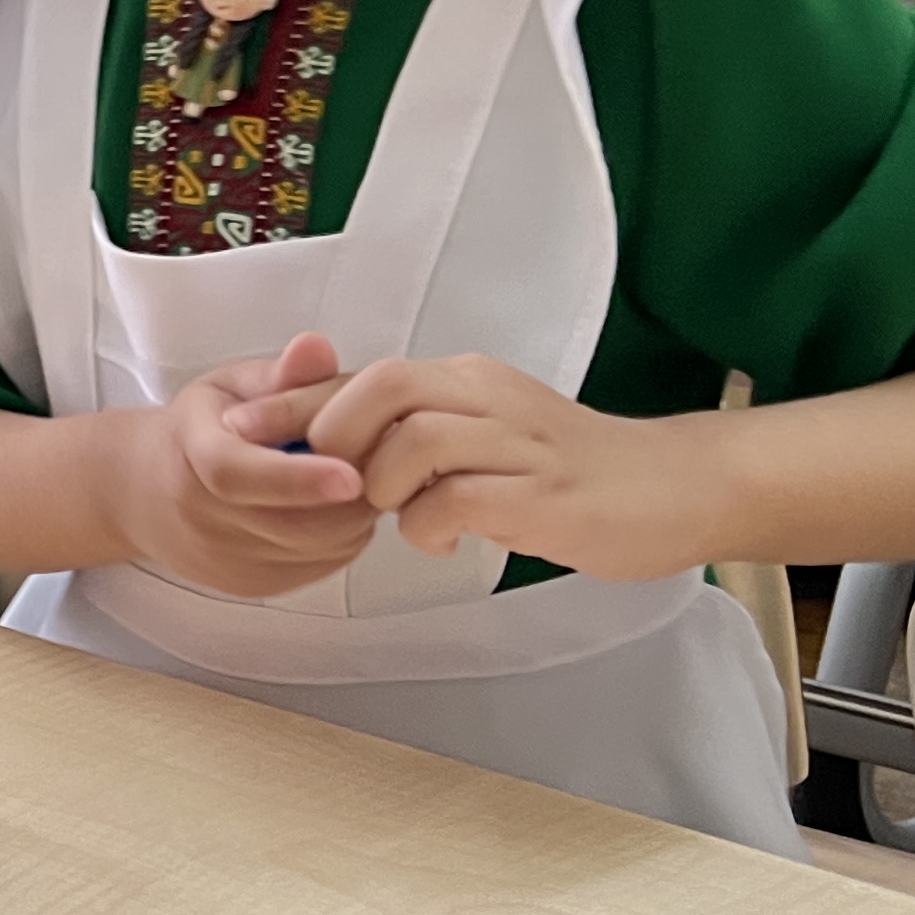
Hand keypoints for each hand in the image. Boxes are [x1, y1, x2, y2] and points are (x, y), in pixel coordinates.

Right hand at [106, 330, 378, 597]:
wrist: (141, 493)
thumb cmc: (198, 429)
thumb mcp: (229, 385)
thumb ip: (279, 372)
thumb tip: (317, 347)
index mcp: (192, 453)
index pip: (238, 475)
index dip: (297, 479)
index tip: (351, 475)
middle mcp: (201, 518)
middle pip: (293, 523)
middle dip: (351, 494)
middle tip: (372, 455)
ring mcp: (226, 561)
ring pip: (317, 548)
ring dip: (353, 514)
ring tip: (347, 475)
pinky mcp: (251, 587)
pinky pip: (321, 566)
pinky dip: (343, 536)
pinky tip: (330, 506)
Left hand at [302, 353, 708, 578]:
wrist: (675, 489)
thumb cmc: (573, 471)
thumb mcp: (488, 435)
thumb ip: (421, 434)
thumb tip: (338, 450)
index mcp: (467, 379)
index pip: (364, 373)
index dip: (293, 401)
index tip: (239, 431)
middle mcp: (488, 397)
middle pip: (382, 386)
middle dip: (330, 435)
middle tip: (330, 483)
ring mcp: (518, 444)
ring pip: (413, 439)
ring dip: (383, 486)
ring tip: (397, 513)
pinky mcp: (542, 493)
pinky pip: (457, 500)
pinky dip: (430, 526)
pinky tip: (442, 541)